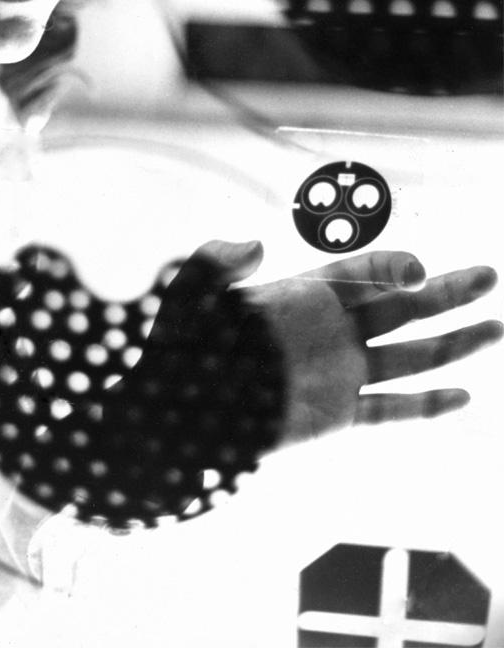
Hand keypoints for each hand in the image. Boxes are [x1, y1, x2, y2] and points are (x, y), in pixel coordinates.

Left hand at [139, 240, 500, 448]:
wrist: (184, 410)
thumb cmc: (184, 346)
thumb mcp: (194, 292)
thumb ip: (220, 262)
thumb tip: (255, 244)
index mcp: (308, 293)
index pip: (367, 272)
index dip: (395, 266)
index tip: (418, 271)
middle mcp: (334, 328)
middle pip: (403, 306)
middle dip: (448, 292)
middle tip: (489, 276)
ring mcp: (342, 370)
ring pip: (411, 355)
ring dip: (454, 342)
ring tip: (495, 327)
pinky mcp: (340, 413)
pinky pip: (392, 408)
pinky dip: (427, 404)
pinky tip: (463, 395)